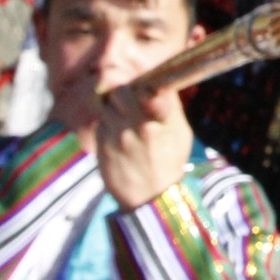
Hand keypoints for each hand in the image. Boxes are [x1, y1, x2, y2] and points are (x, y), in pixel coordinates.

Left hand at [95, 70, 195, 210]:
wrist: (150, 198)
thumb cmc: (168, 161)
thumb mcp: (179, 132)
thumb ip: (168, 105)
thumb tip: (158, 81)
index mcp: (165, 117)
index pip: (153, 84)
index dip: (145, 80)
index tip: (146, 88)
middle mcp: (140, 122)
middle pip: (121, 87)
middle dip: (121, 87)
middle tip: (125, 95)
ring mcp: (119, 133)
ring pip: (104, 100)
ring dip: (109, 102)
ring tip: (118, 110)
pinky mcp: (102, 143)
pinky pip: (99, 119)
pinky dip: (105, 119)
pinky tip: (114, 130)